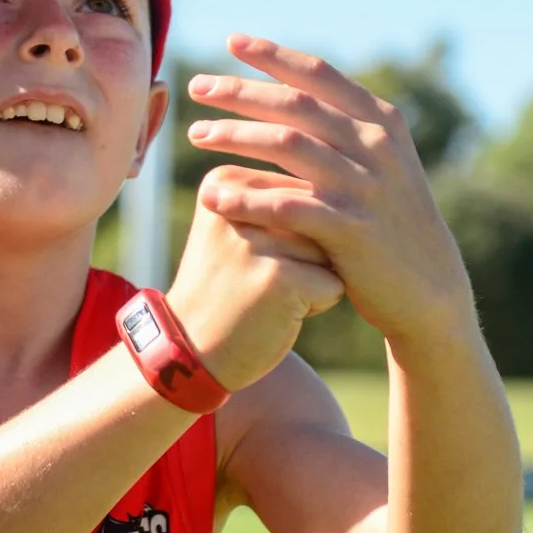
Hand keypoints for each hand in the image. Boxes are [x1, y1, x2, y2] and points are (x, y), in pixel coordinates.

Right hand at [165, 158, 343, 395]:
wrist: (190, 351)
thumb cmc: (227, 289)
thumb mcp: (237, 229)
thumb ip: (278, 202)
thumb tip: (342, 192)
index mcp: (225, 181)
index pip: (299, 192)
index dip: (293, 232)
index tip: (251, 256)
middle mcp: (238, 202)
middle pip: (318, 217)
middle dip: (306, 255)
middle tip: (260, 280)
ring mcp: (258, 241)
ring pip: (331, 249)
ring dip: (313, 278)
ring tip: (269, 295)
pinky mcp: (279, 277)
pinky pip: (333, 284)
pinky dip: (316, 305)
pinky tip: (278, 314)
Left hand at [182, 35, 475, 358]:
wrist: (429, 289)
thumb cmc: (389, 223)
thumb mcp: (379, 165)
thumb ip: (343, 131)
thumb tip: (292, 94)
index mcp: (381, 123)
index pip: (319, 76)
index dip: (274, 56)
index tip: (232, 41)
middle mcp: (376, 146)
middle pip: (296, 104)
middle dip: (241, 91)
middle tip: (196, 86)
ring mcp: (365, 187)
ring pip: (288, 145)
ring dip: (236, 135)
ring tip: (196, 134)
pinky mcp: (351, 230)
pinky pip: (288, 206)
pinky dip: (247, 198)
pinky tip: (213, 196)